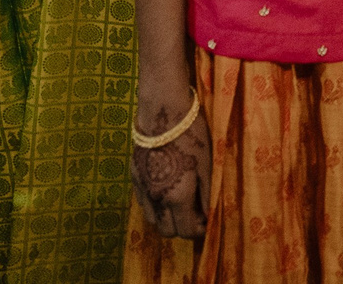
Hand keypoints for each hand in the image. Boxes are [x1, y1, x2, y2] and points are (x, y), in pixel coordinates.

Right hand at [130, 84, 211, 239]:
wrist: (162, 112)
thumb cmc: (192, 135)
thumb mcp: (207, 164)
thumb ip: (207, 194)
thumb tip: (209, 216)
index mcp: (177, 197)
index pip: (187, 231)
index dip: (200, 231)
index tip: (207, 221)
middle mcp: (157, 199)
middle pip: (167, 231)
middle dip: (183, 228)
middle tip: (195, 213)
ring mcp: (142, 189)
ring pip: (152, 220)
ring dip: (167, 218)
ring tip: (181, 202)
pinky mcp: (134, 177)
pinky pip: (143, 202)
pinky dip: (154, 205)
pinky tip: (165, 189)